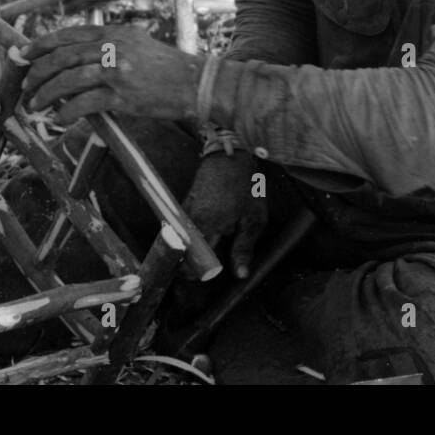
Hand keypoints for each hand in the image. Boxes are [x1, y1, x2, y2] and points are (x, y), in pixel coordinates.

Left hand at [19, 24, 198, 124]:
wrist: (195, 83)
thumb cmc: (166, 68)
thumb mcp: (137, 45)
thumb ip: (109, 46)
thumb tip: (75, 60)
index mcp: (114, 34)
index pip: (69, 35)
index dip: (41, 45)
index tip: (24, 55)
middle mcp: (113, 48)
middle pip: (63, 56)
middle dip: (37, 71)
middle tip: (25, 85)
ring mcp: (117, 71)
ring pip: (68, 80)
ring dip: (46, 94)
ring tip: (34, 105)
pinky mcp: (123, 96)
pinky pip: (85, 103)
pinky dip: (67, 112)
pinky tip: (59, 118)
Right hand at [182, 151, 266, 278]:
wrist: (229, 156)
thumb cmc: (245, 187)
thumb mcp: (253, 219)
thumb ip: (245, 248)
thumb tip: (240, 275)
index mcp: (208, 227)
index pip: (191, 262)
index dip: (195, 275)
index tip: (204, 277)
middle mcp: (190, 222)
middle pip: (182, 255)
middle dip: (189, 266)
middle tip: (203, 270)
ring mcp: (183, 213)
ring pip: (180, 243)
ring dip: (189, 252)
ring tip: (202, 255)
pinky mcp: (182, 206)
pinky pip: (181, 229)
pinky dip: (188, 237)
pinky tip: (200, 237)